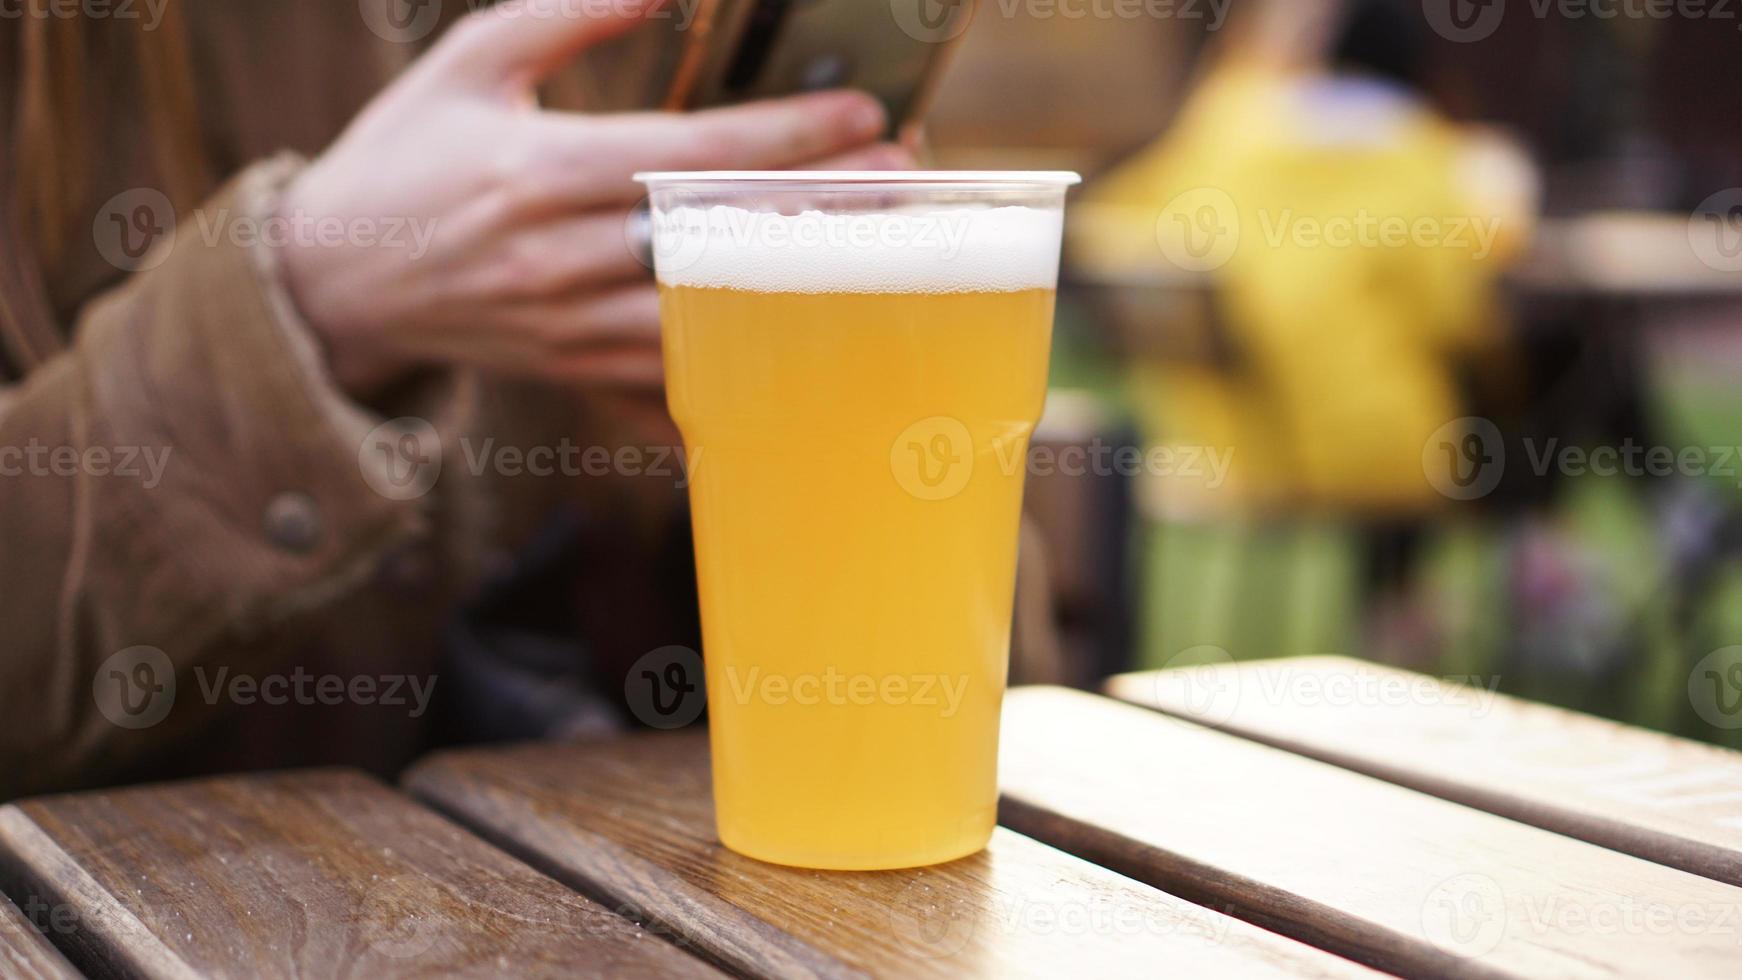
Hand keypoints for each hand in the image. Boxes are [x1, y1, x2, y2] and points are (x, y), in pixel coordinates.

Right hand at [278, 0, 908, 397]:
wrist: (329, 282)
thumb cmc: (403, 156)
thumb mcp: (471, 61)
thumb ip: (572, 15)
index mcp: (542, 169)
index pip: (694, 153)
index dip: (789, 132)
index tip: (862, 110)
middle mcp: (562, 255)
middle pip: (726, 236)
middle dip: (827, 204)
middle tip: (903, 176)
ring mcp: (570, 325)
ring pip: (715, 313)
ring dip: (804, 282)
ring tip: (881, 249)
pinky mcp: (574, 370)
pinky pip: (677, 376)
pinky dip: (747, 359)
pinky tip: (811, 338)